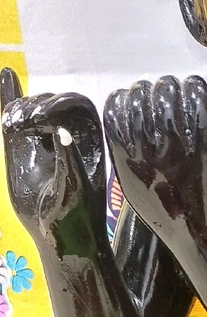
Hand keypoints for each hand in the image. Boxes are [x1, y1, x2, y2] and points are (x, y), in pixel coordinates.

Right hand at [1, 69, 105, 247]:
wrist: (58, 240)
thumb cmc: (74, 219)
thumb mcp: (74, 192)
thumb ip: (69, 162)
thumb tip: (62, 131)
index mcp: (88, 142)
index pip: (76, 107)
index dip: (59, 105)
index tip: (43, 120)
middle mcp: (65, 136)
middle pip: (52, 103)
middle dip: (37, 106)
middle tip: (23, 124)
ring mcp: (41, 140)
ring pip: (31, 109)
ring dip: (20, 109)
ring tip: (12, 125)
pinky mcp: (19, 148)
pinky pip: (13, 118)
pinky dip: (6, 98)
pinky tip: (6, 77)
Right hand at [103, 75, 206, 241]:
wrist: (202, 232)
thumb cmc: (168, 214)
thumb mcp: (133, 184)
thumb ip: (127, 151)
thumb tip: (127, 120)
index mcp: (124, 153)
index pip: (115, 104)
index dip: (128, 100)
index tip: (140, 106)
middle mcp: (147, 141)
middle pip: (141, 91)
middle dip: (151, 91)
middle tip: (164, 100)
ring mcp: (177, 135)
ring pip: (167, 86)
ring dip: (173, 87)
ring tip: (180, 97)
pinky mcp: (206, 132)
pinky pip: (195, 90)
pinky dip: (194, 88)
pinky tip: (196, 96)